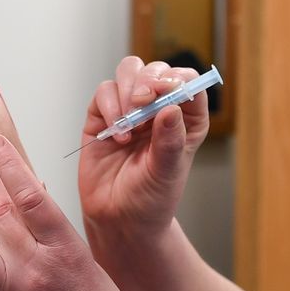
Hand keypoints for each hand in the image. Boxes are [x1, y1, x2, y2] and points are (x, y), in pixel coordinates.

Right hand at [77, 57, 209, 248]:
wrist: (118, 220)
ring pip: (129, 71)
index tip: (166, 91)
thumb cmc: (150, 199)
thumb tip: (170, 107)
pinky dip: (108, 106)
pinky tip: (115, 134)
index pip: (188, 82)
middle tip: (142, 103)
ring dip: (128, 89)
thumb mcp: (167, 172)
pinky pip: (104, 92)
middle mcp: (158, 109)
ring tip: (128, 122)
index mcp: (185, 119)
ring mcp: (129, 109)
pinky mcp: (102, 115)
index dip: (178, 80)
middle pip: (156, 70)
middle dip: (148, 81)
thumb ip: (169, 141)